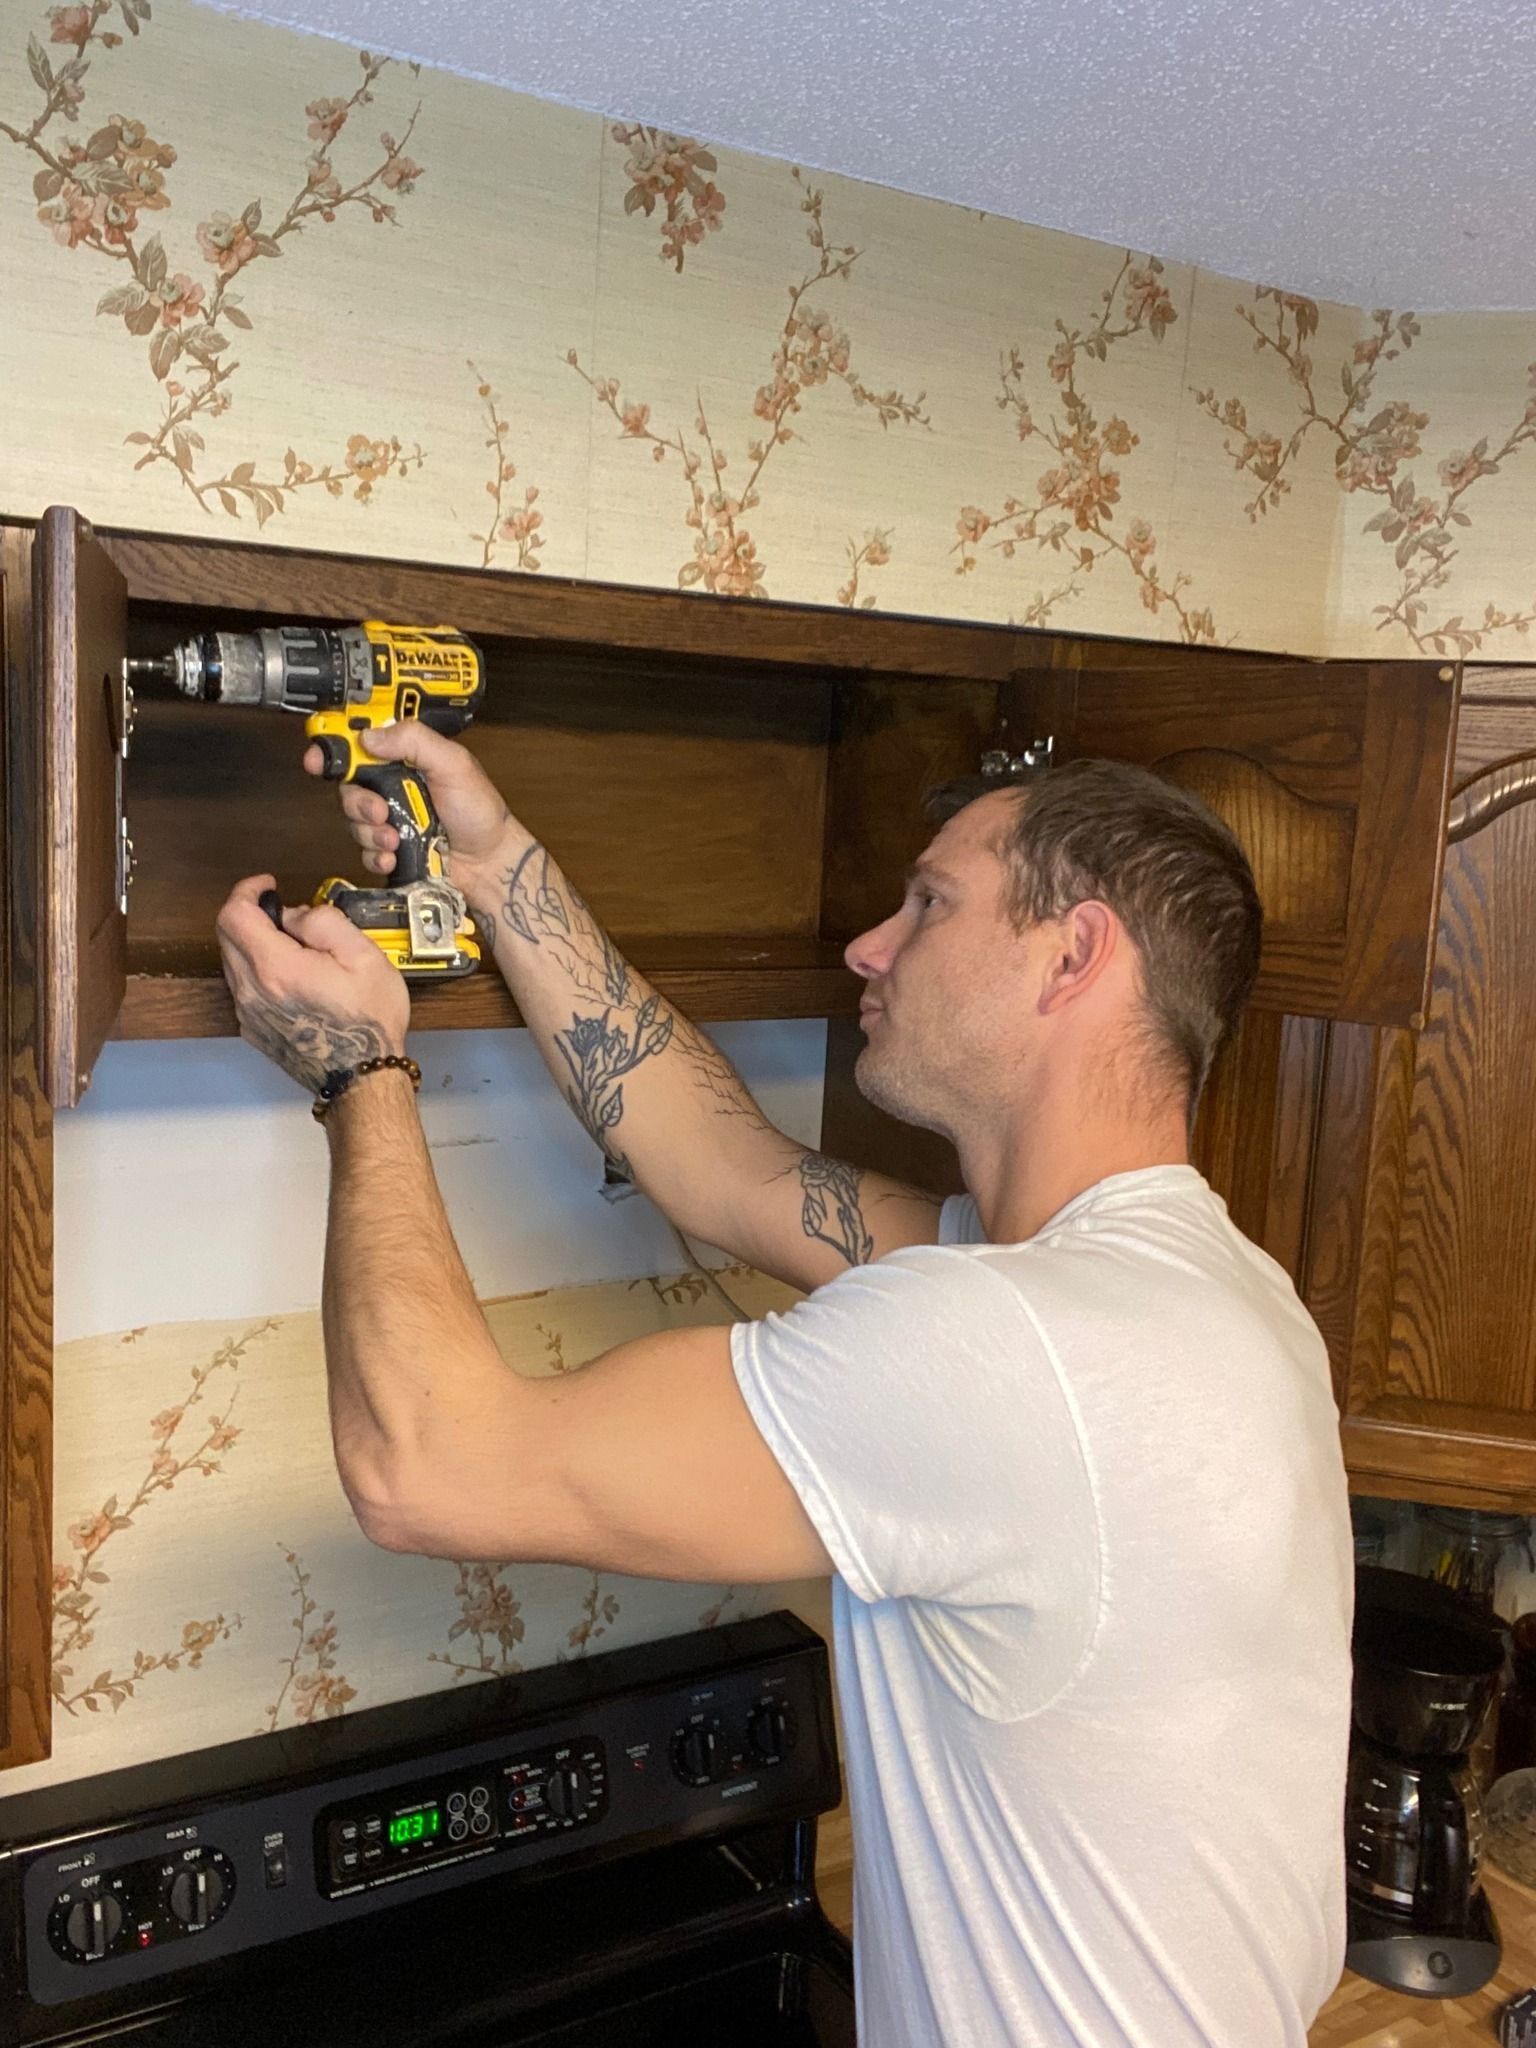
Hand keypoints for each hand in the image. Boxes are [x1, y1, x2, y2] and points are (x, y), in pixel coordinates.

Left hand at [216, 875, 410, 1092]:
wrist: (362, 1078)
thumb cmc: (369, 1021)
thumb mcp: (363, 955)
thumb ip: (323, 922)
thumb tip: (294, 915)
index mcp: (276, 968)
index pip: (233, 914)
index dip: (247, 890)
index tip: (268, 885)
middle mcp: (252, 992)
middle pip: (226, 935)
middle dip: (249, 913)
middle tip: (283, 911)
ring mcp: (249, 1014)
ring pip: (232, 961)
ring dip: (253, 942)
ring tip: (294, 947)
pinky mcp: (252, 1029)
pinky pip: (243, 986)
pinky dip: (257, 969)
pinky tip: (292, 976)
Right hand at [306, 721, 515, 914]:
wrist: (489, 863)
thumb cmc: (479, 812)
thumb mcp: (454, 765)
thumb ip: (415, 742)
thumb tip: (371, 736)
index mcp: (406, 759)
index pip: (362, 745)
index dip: (335, 748)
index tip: (318, 758)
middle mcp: (394, 787)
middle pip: (349, 787)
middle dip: (359, 802)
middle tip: (380, 811)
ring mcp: (391, 819)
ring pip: (354, 822)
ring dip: (370, 832)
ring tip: (395, 839)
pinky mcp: (390, 849)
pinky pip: (365, 852)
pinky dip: (376, 856)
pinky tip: (394, 857)